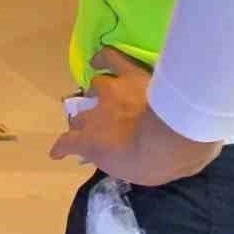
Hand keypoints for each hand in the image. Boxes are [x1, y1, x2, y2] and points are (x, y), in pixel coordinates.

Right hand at [49, 47, 222, 185]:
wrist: (175, 136)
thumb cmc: (157, 164)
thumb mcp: (132, 173)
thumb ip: (118, 163)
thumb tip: (118, 158)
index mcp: (90, 142)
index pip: (67, 144)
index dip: (61, 148)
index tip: (58, 153)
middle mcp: (93, 115)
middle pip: (79, 117)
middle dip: (83, 123)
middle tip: (93, 126)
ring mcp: (110, 92)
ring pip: (94, 87)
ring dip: (96, 94)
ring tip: (101, 94)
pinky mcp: (129, 75)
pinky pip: (110, 59)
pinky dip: (103, 59)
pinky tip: (99, 60)